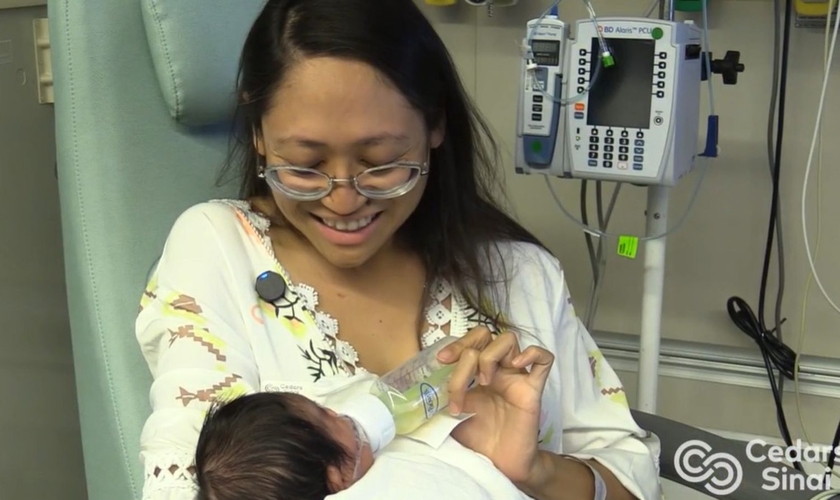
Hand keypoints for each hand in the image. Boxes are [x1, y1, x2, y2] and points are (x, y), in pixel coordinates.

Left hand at [437, 327, 554, 485]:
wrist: (500, 465)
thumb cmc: (478, 439)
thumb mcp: (451, 415)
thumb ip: (442, 396)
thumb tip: (419, 386)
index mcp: (477, 373)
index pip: (470, 342)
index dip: (455, 345)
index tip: (441, 360)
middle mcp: (497, 370)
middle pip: (486, 335)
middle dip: (467, 345)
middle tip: (455, 364)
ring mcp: (516, 377)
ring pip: (509, 340)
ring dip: (490, 355)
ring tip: (484, 381)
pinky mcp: (532, 390)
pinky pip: (544, 360)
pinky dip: (532, 353)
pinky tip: (516, 365)